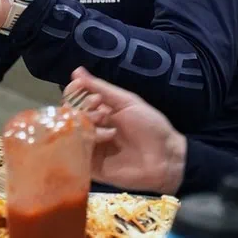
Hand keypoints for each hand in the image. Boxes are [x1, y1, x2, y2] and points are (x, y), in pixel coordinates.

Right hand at [63, 67, 186, 194]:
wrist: (166, 157)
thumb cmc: (150, 126)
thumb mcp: (127, 102)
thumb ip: (101, 88)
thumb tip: (76, 71)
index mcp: (101, 111)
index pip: (76, 99)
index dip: (74, 92)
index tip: (79, 88)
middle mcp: (92, 127)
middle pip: (71, 115)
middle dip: (82, 110)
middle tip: (102, 114)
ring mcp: (90, 147)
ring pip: (71, 134)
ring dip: (84, 127)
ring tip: (106, 132)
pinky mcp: (90, 167)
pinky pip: (75, 155)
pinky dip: (79, 146)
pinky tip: (91, 142)